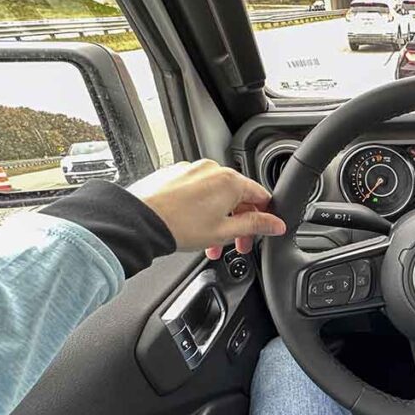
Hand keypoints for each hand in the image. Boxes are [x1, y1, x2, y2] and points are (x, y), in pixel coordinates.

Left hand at [129, 160, 286, 259]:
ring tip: (210, 242)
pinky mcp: (174, 174)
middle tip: (236, 245)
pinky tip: (192, 227)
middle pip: (237, 197)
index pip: (261, 196)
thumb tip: (276, 224)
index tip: (262, 231)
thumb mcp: (225, 232)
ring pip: (216, 195)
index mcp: (230, 180)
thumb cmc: (178, 226)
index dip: (264, 217)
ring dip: (219, 218)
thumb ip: (255, 225)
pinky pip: (196, 191)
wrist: (138, 221)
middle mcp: (212, 169)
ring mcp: (191, 170)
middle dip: (239, 223)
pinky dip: (200, 208)